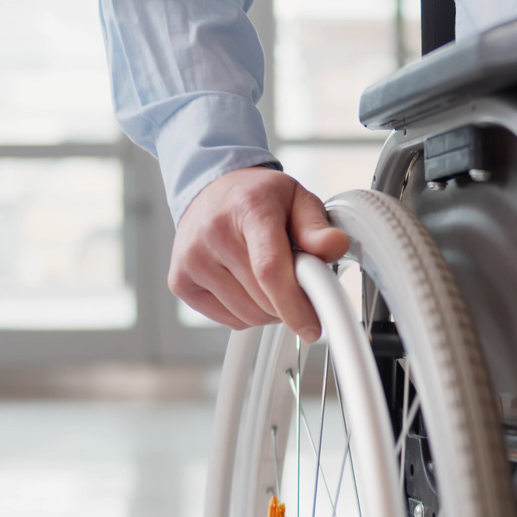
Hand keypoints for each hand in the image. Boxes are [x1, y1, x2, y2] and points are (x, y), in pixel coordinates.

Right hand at [168, 167, 349, 342]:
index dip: (294, 305)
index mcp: (249, 208)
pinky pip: (229, 320)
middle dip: (289, 301)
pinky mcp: (180, 281)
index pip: (269, 269)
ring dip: (270, 309)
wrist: (212, 190)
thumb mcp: (298, 201)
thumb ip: (317, 227)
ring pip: (248, 315)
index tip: (312, 326)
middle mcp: (213, 232)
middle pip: (262, 299)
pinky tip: (246, 284)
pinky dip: (248, 312)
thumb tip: (335, 246)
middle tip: (296, 279)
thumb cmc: (258, 198)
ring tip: (269, 279)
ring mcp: (191, 259)